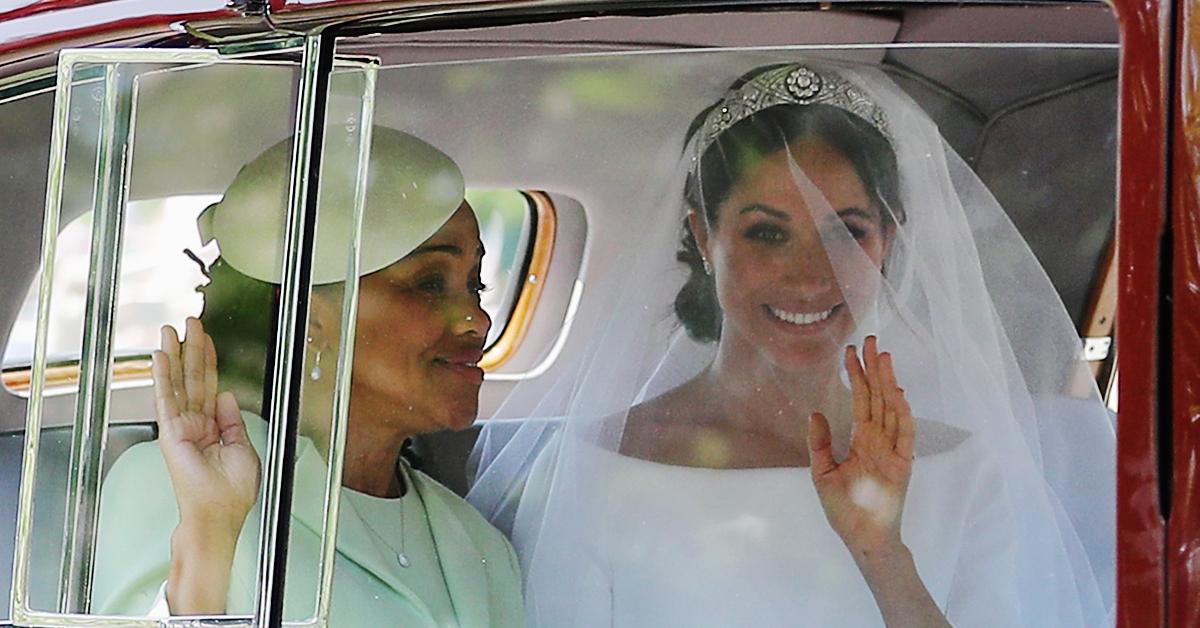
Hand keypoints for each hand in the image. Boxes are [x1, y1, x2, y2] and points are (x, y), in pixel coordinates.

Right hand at [153, 317, 259, 533]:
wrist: (217, 516)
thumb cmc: (231, 494)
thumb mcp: (243, 450)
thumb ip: (233, 421)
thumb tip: (228, 396)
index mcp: (214, 430)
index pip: (211, 388)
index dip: (210, 363)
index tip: (207, 341)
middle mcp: (195, 425)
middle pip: (194, 379)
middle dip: (192, 350)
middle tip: (191, 322)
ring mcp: (181, 428)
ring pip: (178, 383)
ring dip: (175, 355)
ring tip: (172, 329)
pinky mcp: (171, 434)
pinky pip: (166, 399)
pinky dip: (162, 376)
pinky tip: (160, 356)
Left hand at [807, 335, 915, 559]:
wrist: (862, 537)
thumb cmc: (844, 510)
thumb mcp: (823, 473)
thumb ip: (820, 443)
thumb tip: (815, 413)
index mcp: (862, 440)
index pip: (861, 400)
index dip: (857, 376)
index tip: (851, 351)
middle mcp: (879, 441)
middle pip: (877, 397)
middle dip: (874, 368)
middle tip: (870, 340)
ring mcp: (893, 451)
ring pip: (891, 409)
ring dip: (888, 383)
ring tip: (883, 356)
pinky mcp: (903, 465)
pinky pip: (905, 436)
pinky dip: (903, 416)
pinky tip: (898, 394)